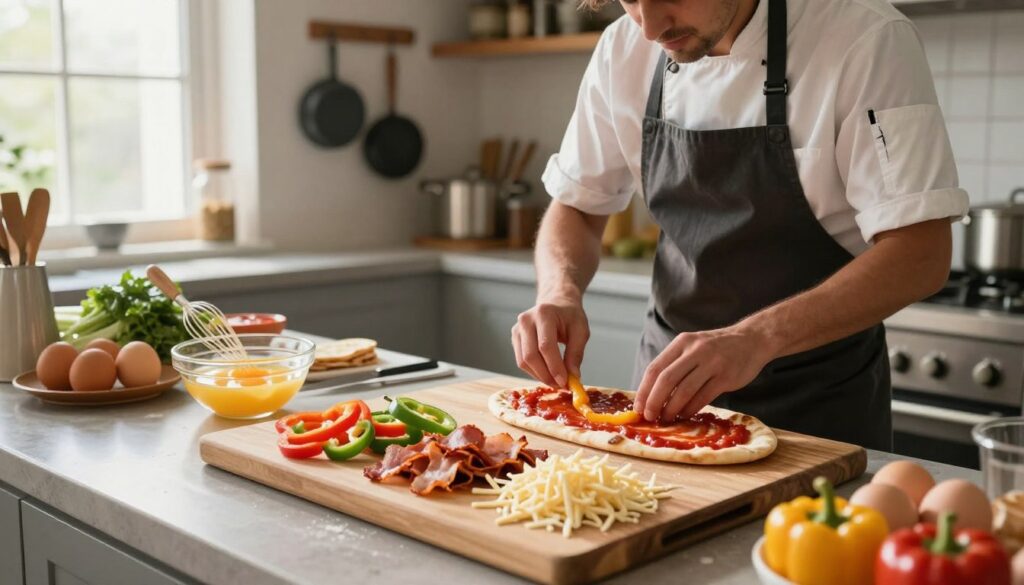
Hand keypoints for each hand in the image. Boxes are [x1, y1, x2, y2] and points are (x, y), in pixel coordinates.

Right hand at [511, 297, 589, 387]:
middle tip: (561, 385)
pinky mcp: (514, 338)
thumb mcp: (581, 330)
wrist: (556, 302)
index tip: (565, 382)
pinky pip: (521, 361)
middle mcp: (526, 320)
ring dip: (539, 376)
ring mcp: (517, 329)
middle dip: (546, 375)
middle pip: (531, 355)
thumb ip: (576, 353)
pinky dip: (534, 371)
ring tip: (555, 381)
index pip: (545, 346)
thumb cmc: (569, 315)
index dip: (554, 367)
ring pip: (523, 361)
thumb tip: (573, 376)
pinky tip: (547, 373)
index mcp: (544, 313)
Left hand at [633, 325, 775, 422]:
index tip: (638, 407)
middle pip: (666, 380)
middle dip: (654, 402)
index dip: (644, 390)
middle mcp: (695, 350)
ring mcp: (712, 363)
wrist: (752, 340)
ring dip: (672, 408)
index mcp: (682, 343)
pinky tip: (685, 414)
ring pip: (684, 390)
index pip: (655, 368)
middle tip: (650, 417)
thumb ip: (675, 364)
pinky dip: (690, 409)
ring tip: (667, 418)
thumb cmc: (717, 348)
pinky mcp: (726, 376)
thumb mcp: (693, 347)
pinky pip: (703, 397)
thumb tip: (651, 394)